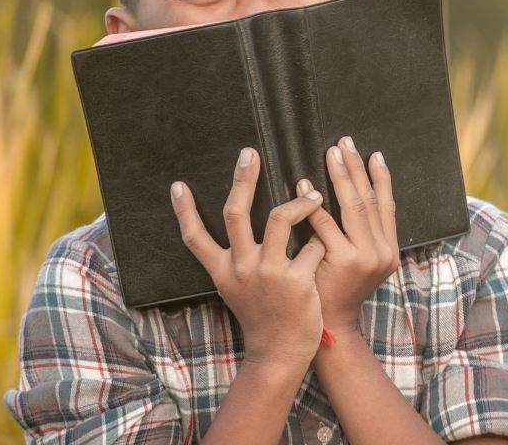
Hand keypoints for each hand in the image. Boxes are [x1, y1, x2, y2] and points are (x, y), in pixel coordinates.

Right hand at [171, 147, 326, 369]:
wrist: (279, 353)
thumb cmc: (262, 315)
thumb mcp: (237, 288)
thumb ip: (236, 258)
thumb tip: (239, 224)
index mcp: (223, 271)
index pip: (195, 238)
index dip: (184, 212)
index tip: (177, 185)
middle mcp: (241, 268)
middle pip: (236, 213)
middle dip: (243, 179)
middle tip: (250, 152)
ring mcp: (269, 273)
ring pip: (281, 218)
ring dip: (301, 202)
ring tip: (315, 196)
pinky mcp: (296, 280)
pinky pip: (313, 244)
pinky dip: (322, 239)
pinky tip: (330, 243)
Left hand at [301, 135, 401, 337]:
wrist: (327, 329)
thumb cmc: (335, 291)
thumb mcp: (358, 262)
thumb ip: (358, 234)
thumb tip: (348, 192)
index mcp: (388, 250)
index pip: (386, 205)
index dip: (380, 177)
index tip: (372, 153)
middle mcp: (381, 252)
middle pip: (369, 199)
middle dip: (356, 168)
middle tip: (344, 142)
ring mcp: (364, 257)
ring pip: (353, 206)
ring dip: (340, 176)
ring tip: (330, 153)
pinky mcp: (342, 261)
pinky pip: (325, 224)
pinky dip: (314, 203)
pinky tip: (302, 185)